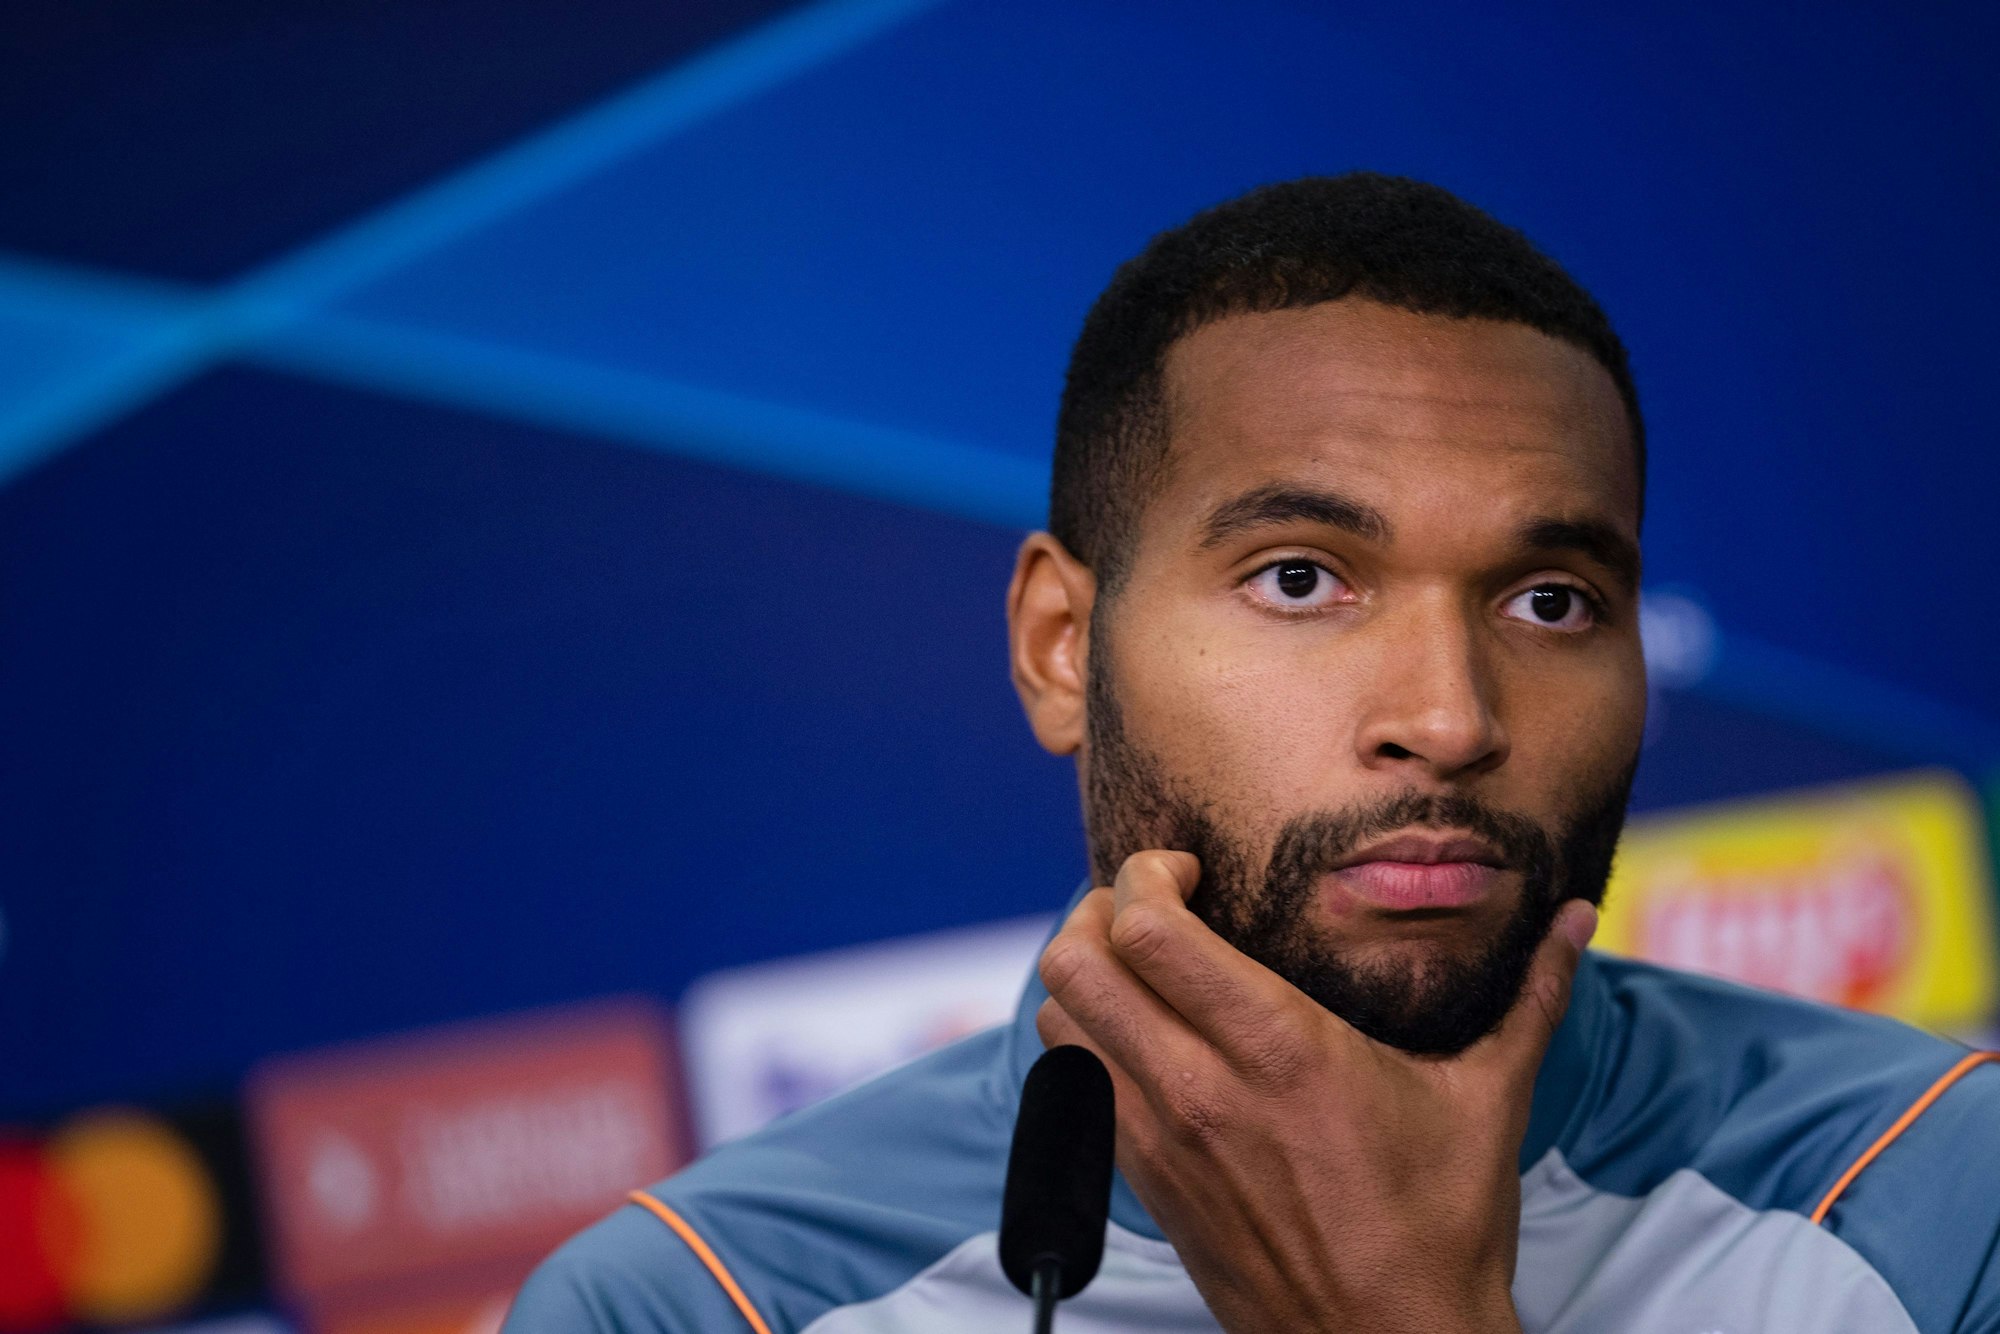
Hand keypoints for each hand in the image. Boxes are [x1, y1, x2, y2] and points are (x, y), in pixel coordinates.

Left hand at [1035, 850, 1595, 1333]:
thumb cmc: (1442, 1226)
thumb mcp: (1489, 1097)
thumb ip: (1532, 993)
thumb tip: (1581, 917)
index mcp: (1278, 1047)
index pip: (1149, 930)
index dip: (1147, 875)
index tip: (1186, 870)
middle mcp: (1199, 1088)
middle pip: (1073, 964)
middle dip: (1096, 912)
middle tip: (1145, 907)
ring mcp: (1161, 1140)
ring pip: (1057, 1023)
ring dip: (1081, 978)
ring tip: (1135, 966)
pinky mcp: (1146, 1183)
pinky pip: (1071, 1088)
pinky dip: (1084, 1044)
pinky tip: (1141, 1038)